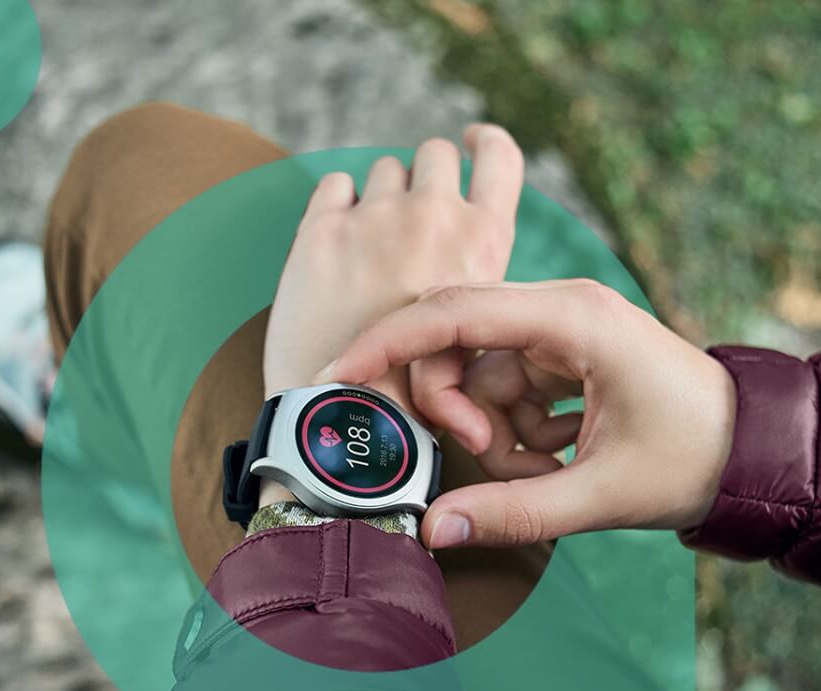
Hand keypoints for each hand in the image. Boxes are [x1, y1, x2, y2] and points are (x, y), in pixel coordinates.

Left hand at [262, 123, 524, 413]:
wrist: (348, 421)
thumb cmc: (417, 398)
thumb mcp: (474, 345)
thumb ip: (474, 295)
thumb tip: (478, 296)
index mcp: (483, 244)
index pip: (501, 157)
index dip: (486, 142)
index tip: (473, 139)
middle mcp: (434, 217)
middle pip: (436, 153)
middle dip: (426, 177)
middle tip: (412, 218)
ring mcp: (375, 219)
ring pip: (384, 169)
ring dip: (382, 196)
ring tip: (372, 249)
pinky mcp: (320, 232)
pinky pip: (334, 186)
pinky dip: (337, 205)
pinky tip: (338, 245)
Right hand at [313, 281, 736, 547]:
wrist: (748, 450)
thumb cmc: (694, 458)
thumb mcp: (602, 495)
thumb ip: (514, 513)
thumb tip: (433, 531)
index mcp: (573, 319)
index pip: (454, 313)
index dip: (388, 342)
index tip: (340, 374)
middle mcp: (559, 311)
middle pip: (455, 341)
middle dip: (456, 407)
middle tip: (491, 456)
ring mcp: (558, 331)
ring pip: (476, 372)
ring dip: (493, 429)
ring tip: (545, 467)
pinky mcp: (558, 355)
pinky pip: (502, 386)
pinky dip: (513, 430)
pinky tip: (555, 456)